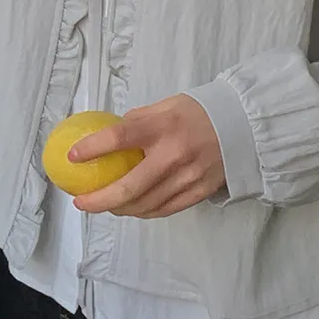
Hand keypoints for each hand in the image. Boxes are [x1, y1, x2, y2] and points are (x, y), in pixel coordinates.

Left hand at [70, 95, 224, 217]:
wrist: (245, 125)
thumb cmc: (198, 112)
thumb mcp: (165, 106)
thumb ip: (136, 121)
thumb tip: (107, 136)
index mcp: (162, 126)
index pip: (119, 138)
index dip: (91, 149)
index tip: (72, 157)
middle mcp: (174, 154)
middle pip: (129, 187)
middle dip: (99, 200)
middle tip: (81, 202)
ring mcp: (188, 177)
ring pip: (145, 204)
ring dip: (118, 209)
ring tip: (103, 205)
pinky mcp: (200, 192)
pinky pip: (164, 209)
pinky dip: (143, 212)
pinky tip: (130, 209)